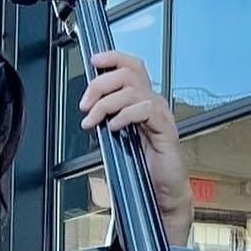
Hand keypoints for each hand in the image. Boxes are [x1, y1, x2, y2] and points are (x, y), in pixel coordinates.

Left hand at [80, 51, 192, 246]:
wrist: (162, 192)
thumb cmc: (143, 168)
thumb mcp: (118, 138)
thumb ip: (107, 119)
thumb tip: (87, 108)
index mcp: (142, 101)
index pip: (131, 66)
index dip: (113, 58)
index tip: (93, 60)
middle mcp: (153, 103)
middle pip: (128, 73)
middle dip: (100, 85)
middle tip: (85, 105)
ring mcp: (160, 114)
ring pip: (132, 90)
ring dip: (106, 104)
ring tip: (93, 121)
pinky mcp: (165, 129)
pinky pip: (145, 110)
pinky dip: (125, 115)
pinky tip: (114, 128)